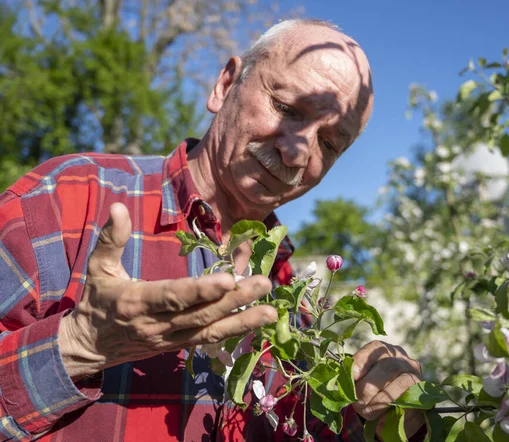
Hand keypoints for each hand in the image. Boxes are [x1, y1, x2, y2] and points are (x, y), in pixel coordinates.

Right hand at [58, 203, 276, 379]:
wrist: (90, 345)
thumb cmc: (97, 300)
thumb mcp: (98, 267)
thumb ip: (111, 239)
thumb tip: (119, 207)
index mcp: (136, 301)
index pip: (172, 296)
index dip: (200, 290)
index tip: (228, 280)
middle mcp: (157, 324)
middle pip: (200, 313)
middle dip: (234, 300)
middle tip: (264, 283)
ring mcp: (170, 338)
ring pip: (210, 330)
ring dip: (243, 320)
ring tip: (272, 311)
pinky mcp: (179, 345)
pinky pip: (210, 339)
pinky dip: (235, 330)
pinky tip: (259, 321)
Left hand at [352, 340, 424, 437]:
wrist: (391, 415)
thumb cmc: (371, 393)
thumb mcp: (360, 382)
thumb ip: (354, 378)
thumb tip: (344, 382)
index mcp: (386, 351)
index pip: (375, 348)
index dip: (361, 362)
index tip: (351, 377)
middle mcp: (404, 360)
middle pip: (388, 366)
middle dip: (368, 386)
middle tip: (357, 401)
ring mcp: (417, 377)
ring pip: (401, 383)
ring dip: (380, 401)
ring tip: (367, 411)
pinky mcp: (423, 398)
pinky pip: (409, 402)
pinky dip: (393, 411)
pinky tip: (381, 418)